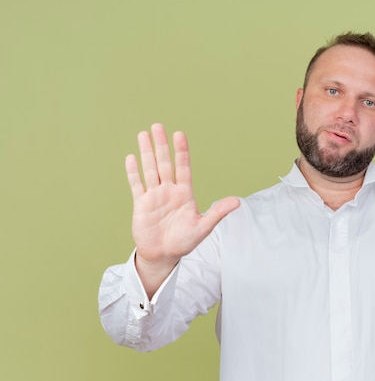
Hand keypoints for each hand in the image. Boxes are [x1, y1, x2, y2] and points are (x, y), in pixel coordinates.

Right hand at [125, 123, 239, 295]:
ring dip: (146, 153)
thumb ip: (217, 212)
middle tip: (158, 126)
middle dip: (162, 145)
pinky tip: (132, 158)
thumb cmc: (184, 241)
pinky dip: (134, 172)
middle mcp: (169, 190)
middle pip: (165, 163)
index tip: (179, 135)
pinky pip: (136, 184)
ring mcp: (154, 196)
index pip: (183, 168)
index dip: (181, 152)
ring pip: (150, 169)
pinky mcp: (141, 204)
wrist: (163, 255)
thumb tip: (237, 201)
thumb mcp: (203, 227)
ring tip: (143, 134)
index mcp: (185, 194)